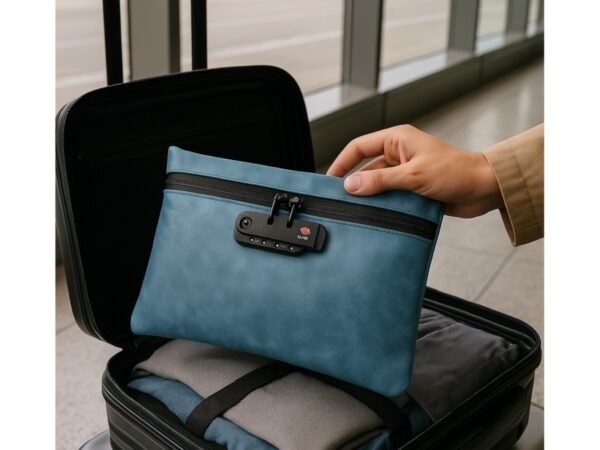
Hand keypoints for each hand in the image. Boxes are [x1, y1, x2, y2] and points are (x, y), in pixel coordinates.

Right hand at [326, 125, 502, 217]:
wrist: (484, 189)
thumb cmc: (456, 172)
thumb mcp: (413, 175)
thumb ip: (380, 181)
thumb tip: (350, 185)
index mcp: (398, 140)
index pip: (359, 147)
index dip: (342, 163)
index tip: (329, 180)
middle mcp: (399, 153)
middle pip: (366, 168)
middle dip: (354, 184)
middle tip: (339, 201)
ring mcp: (405, 172)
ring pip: (377, 184)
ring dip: (370, 197)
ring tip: (356, 212)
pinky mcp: (412, 188)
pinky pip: (390, 196)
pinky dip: (383, 205)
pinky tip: (376, 216)